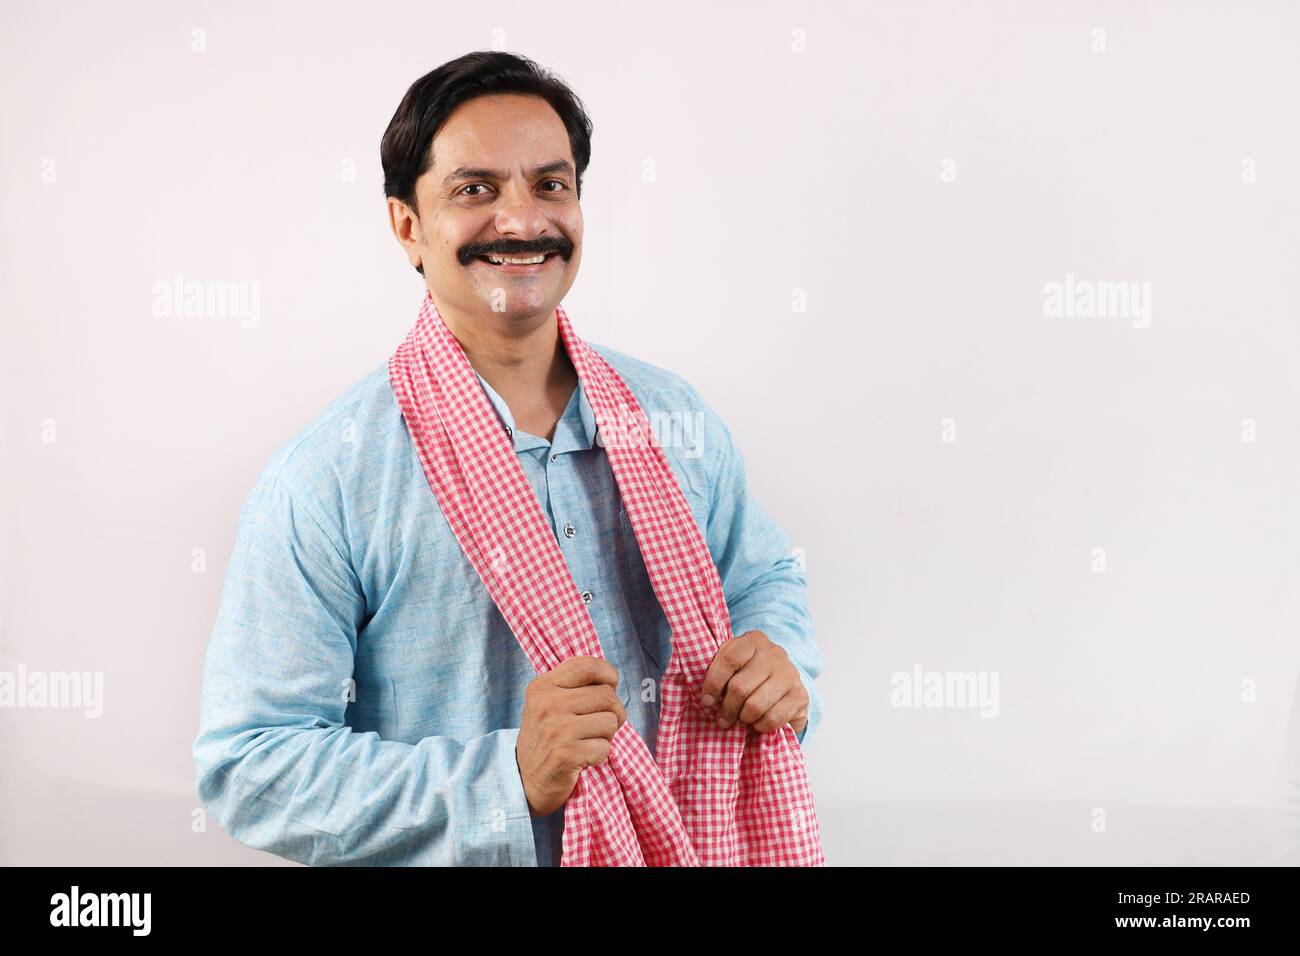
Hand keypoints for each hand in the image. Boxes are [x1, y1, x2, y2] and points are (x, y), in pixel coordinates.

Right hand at [515, 656, 626, 817]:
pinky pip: (605, 747)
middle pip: (607, 695)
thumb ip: (573, 686)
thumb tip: (612, 678)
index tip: (610, 686)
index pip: (587, 665)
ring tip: (588, 741)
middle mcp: (547, 704)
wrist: (526, 781)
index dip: (608, 674)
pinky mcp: (565, 755)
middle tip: (600, 725)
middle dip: (614, 712)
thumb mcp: (549, 703)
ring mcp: (556, 729)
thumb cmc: (547, 738)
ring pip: (610, 721)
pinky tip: (584, 758)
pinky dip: (600, 756)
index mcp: (543, 686)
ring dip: (607, 735)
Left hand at [698, 630, 808, 735]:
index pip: (729, 659)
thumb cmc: (749, 672)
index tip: (706, 701)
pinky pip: (772, 719)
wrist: (784, 680)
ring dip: (743, 718)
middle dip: (727, 708)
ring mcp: (790, 675)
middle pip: (739, 687)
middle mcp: (775, 654)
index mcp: (754, 640)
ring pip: (755, 706)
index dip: (713, 683)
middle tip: (722, 718)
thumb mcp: (734, 663)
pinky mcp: (800, 696)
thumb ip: (718, 670)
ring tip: (741, 718)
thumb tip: (705, 698)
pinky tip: (758, 722)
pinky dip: (760, 726)